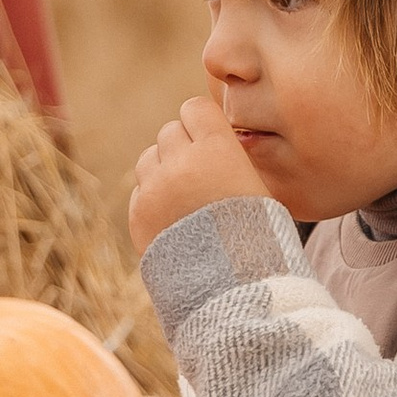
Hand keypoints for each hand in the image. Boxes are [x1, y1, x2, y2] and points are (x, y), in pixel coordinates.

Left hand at [127, 95, 272, 256]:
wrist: (235, 288)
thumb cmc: (258, 235)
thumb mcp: (257, 186)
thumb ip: (229, 156)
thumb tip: (210, 138)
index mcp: (218, 149)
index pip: (194, 108)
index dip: (202, 122)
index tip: (210, 139)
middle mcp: (182, 162)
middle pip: (170, 131)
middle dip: (183, 146)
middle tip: (200, 173)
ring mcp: (155, 188)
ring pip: (149, 157)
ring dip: (164, 168)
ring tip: (185, 195)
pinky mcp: (138, 213)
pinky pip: (140, 189)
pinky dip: (153, 197)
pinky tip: (174, 217)